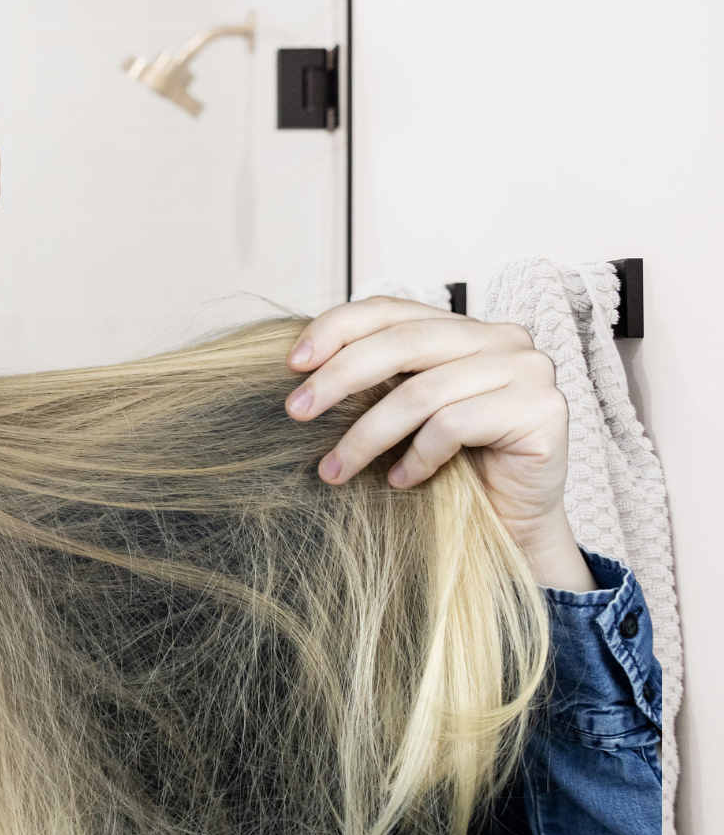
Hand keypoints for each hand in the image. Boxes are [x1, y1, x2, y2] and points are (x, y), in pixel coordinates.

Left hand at [284, 297, 594, 591]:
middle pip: (402, 343)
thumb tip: (302, 367)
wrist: (514, 524)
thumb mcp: (407, 415)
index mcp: (465, 329)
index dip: (336, 328)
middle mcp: (501, 338)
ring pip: (421, 393)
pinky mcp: (542, 410)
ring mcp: (528, 370)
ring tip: (334, 470)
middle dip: (340, 377)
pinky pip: (454, 426)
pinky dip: (416, 458)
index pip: (391, 310)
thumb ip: (380, 381)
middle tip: (297, 411)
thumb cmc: (455, 469)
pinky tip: (401, 480)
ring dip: (366, 437)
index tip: (292, 363)